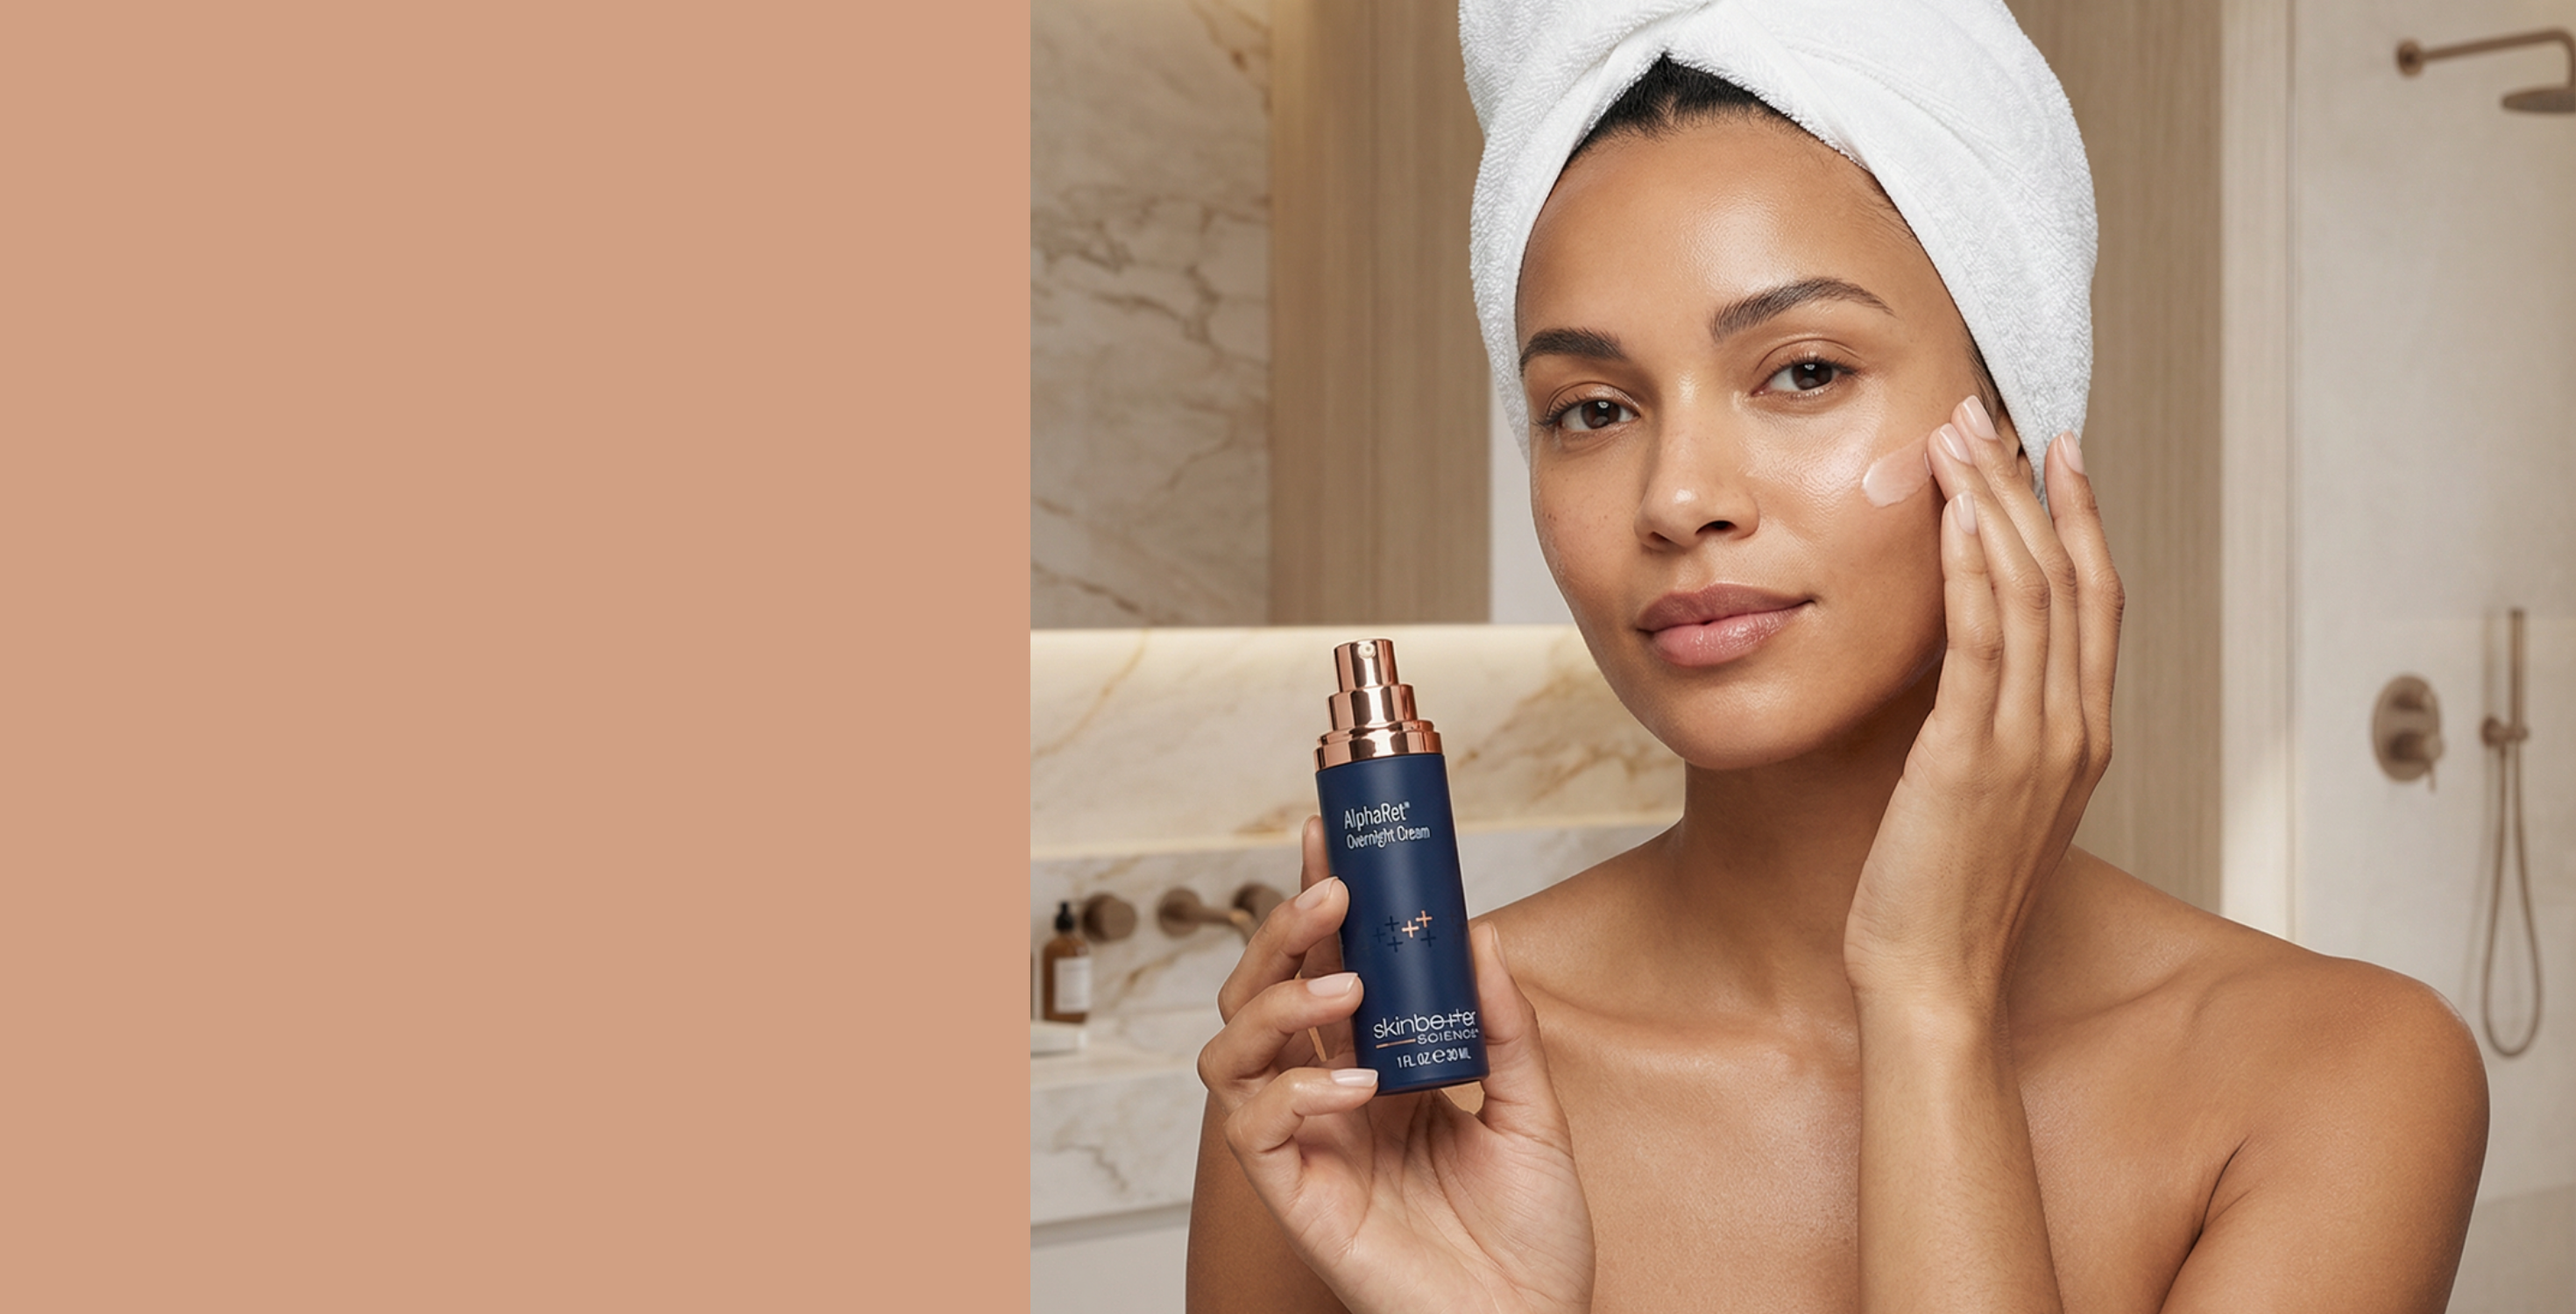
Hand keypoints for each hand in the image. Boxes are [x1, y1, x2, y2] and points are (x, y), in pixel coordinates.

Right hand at [1195, 816, 1594, 1313]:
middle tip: (1330, 891)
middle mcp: (1329, 1101)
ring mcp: (1306, 1148)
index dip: (1317, 906)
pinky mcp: (1295, 1198)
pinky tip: (1353, 1086)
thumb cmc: (1531, 1239)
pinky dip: (1292, 1092)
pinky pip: (1252, 1130)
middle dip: (1281, 933)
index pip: (1326, 970)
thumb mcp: (1533, 1111)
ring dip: (1276, 1003)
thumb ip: (1502, 1026)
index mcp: (1377, 1071)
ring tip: (1343, 986)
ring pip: (1231, 1052)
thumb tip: (1478, 932)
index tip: (1329, 840)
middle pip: (1260, 997)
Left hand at [1842, 396, 2121, 1010]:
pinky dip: (1973, 567)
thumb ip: (1997, 732)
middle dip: (2031, 487)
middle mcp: (2072, 729)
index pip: (2096, 600)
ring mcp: (2030, 741)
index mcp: (2082, 737)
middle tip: (1991, 414)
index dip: (2081, 517)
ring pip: (2030, 592)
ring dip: (1994, 504)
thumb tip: (1970, 675)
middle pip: (2069, 577)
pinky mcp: (1971, 754)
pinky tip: (1954, 514)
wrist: (1935, 981)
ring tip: (1957, 436)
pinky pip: (1983, 640)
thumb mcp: (1988, 800)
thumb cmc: (1946, 898)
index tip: (2057, 450)